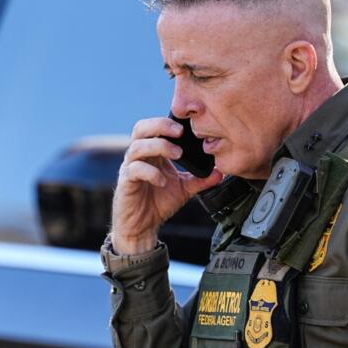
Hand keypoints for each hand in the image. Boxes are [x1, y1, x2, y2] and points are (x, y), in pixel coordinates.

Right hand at [110, 116, 222, 253]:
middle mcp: (139, 156)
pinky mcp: (126, 183)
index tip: (188, 125)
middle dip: (160, 126)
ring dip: (158, 146)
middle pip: (141, 128)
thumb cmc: (159, 203)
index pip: (154, 127)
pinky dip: (150, 172)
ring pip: (137, 146)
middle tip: (180, 132)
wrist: (143, 227)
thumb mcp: (184, 189)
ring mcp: (130, 168)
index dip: (168, 121)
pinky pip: (134, 170)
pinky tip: (162, 181)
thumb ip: (201, 179)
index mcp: (152, 152)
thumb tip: (221, 172)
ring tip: (177, 154)